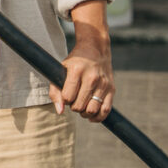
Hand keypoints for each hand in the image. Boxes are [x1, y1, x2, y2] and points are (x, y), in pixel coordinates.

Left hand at [48, 0, 113, 122]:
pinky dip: (97, 117)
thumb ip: (55, 91)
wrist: (95, 50)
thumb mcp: (61, 71)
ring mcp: (103, 83)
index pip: (68, 97)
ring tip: (81, 107)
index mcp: (76, 71)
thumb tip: (60, 111)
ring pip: (92, 110)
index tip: (66, 95)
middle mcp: (91, 77)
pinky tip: (91, 115)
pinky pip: (106, 110)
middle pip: (79, 105)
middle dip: (74, 107)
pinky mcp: (112, 89)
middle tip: (74, 101)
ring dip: (84, 113)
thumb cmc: (74, 63)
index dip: (65, 100)